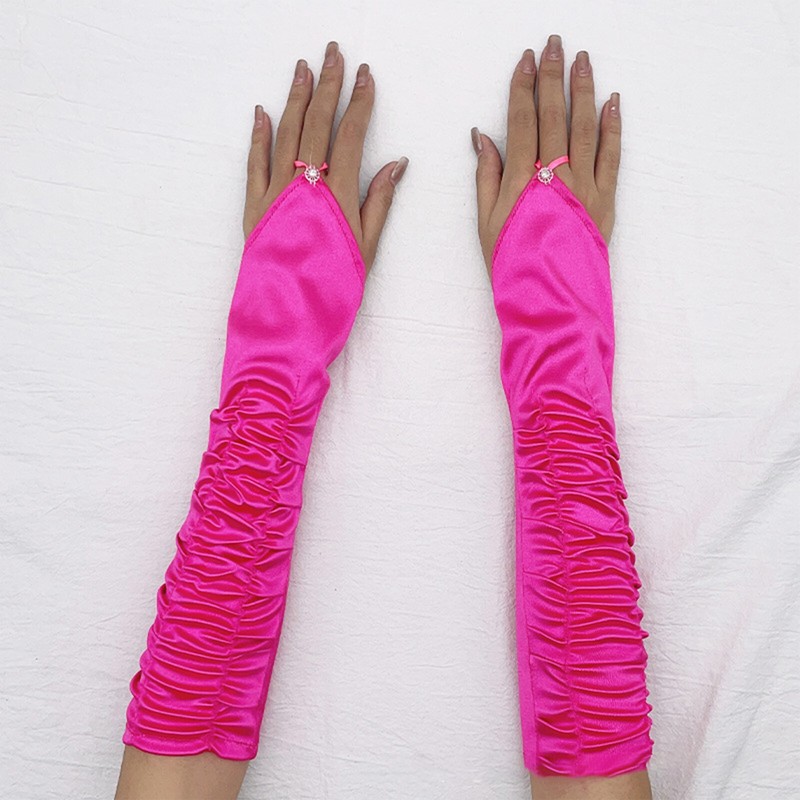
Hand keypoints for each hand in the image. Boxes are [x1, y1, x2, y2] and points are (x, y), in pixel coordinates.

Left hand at [243, 41, 408, 272]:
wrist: (289, 320)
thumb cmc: (333, 290)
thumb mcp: (367, 249)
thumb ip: (379, 203)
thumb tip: (396, 163)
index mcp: (337, 195)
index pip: (350, 135)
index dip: (359, 102)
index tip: (366, 75)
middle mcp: (304, 186)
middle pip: (316, 123)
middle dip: (326, 85)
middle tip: (333, 52)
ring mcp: (275, 194)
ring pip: (285, 134)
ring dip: (295, 98)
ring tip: (302, 68)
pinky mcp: (254, 207)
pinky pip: (255, 162)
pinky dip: (259, 135)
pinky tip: (262, 112)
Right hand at [473, 34, 620, 271]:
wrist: (551, 302)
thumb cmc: (514, 267)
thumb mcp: (487, 225)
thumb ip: (487, 178)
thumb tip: (483, 138)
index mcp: (521, 181)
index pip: (522, 121)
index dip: (523, 87)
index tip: (526, 59)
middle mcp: (554, 176)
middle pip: (554, 115)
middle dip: (553, 76)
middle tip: (555, 43)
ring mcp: (583, 187)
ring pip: (585, 127)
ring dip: (584, 90)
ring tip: (583, 60)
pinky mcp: (605, 201)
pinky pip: (611, 155)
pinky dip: (613, 127)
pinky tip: (612, 102)